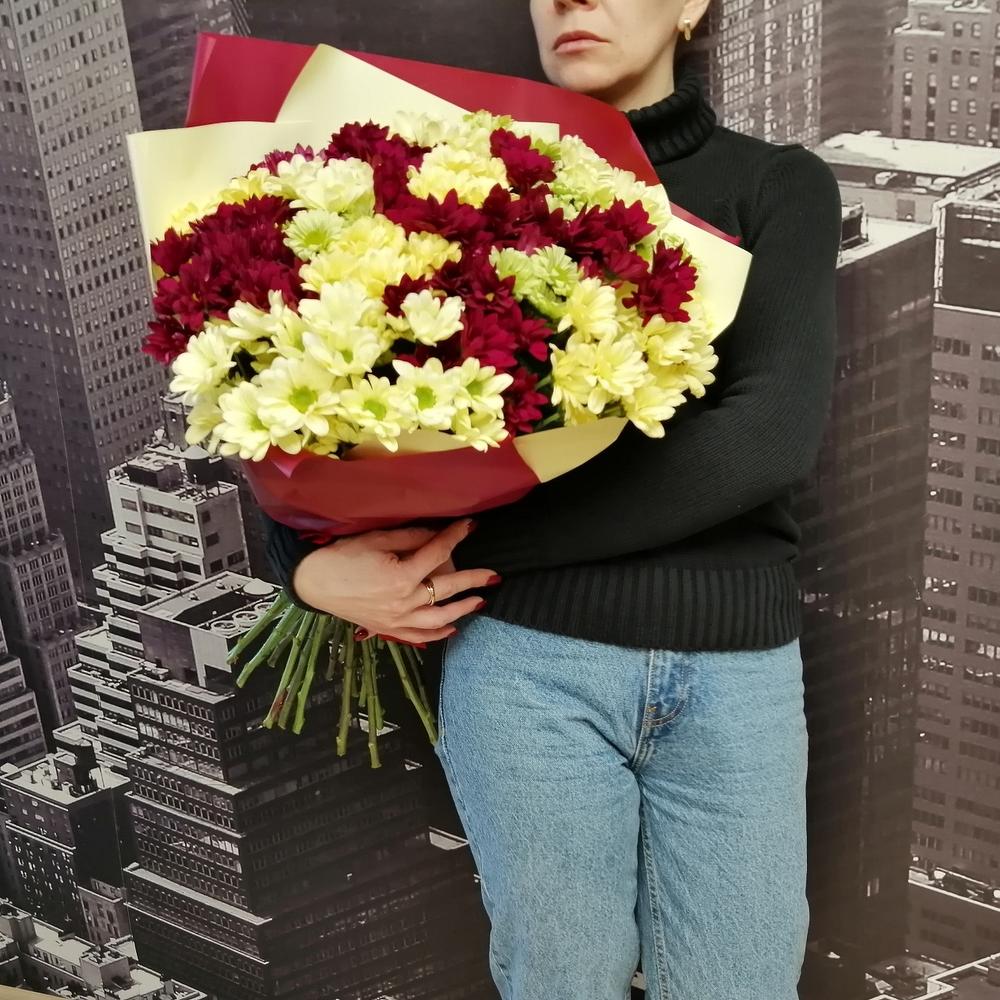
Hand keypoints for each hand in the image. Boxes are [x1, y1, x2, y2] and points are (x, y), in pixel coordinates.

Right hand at [291, 519, 496, 643]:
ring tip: (479, 601)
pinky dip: (437, 634)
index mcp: (401, 576)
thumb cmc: (342, 556)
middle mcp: (404, 602)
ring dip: (462, 610)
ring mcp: (396, 620)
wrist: (313, 582)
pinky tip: (452, 629)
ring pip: (438, 619)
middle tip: (493, 575)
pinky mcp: (387, 629)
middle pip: (446, 589)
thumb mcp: (377, 539)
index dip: (456, 537)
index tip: (470, 527)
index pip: (438, 554)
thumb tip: (438, 534)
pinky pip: (418, 636)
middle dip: (473, 580)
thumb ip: (411, 538)